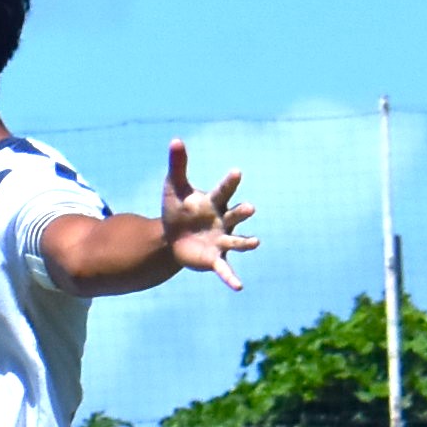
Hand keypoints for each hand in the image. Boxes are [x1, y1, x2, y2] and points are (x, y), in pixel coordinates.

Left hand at [154, 139, 254, 289]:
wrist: (171, 238)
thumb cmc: (177, 210)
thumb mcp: (174, 187)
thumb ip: (178, 164)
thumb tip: (176, 140)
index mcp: (214, 202)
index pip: (223, 190)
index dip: (230, 182)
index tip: (236, 172)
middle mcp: (223, 221)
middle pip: (236, 215)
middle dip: (242, 212)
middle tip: (249, 208)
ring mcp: (221, 240)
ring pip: (236, 241)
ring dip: (245, 242)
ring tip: (255, 243)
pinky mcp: (214, 259)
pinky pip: (224, 269)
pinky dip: (231, 278)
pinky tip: (238, 287)